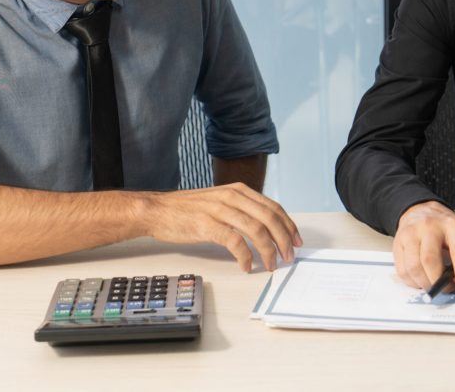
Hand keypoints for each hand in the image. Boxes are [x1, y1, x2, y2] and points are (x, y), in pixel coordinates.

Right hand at [134, 183, 301, 271]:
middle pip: (269, 218)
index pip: (273, 207)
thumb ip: (241, 209)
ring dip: (268, 251)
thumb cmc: (187, 209)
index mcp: (238, 190)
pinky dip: (245, 256)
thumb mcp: (220, 201)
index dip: (288, 225)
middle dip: (283, 240)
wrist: (158, 210)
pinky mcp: (208, 225)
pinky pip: (235, 242)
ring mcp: (220, 210)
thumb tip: (264, 227)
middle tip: (288, 256)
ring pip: (256, 230)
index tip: (296, 240)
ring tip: (271, 265)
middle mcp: (232, 197)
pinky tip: (247, 265)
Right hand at [393, 201, 454, 293]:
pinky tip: (422, 280)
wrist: (421, 211)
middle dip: (439, 282)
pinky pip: (402, 271)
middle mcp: (429, 227)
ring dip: (425, 284)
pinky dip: (413, 282)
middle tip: (448, 289)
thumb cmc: (446, 230)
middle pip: (430, 260)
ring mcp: (410, 234)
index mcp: (452, 225)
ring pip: (414, 267)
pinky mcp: (397, 243)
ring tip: (434, 285)